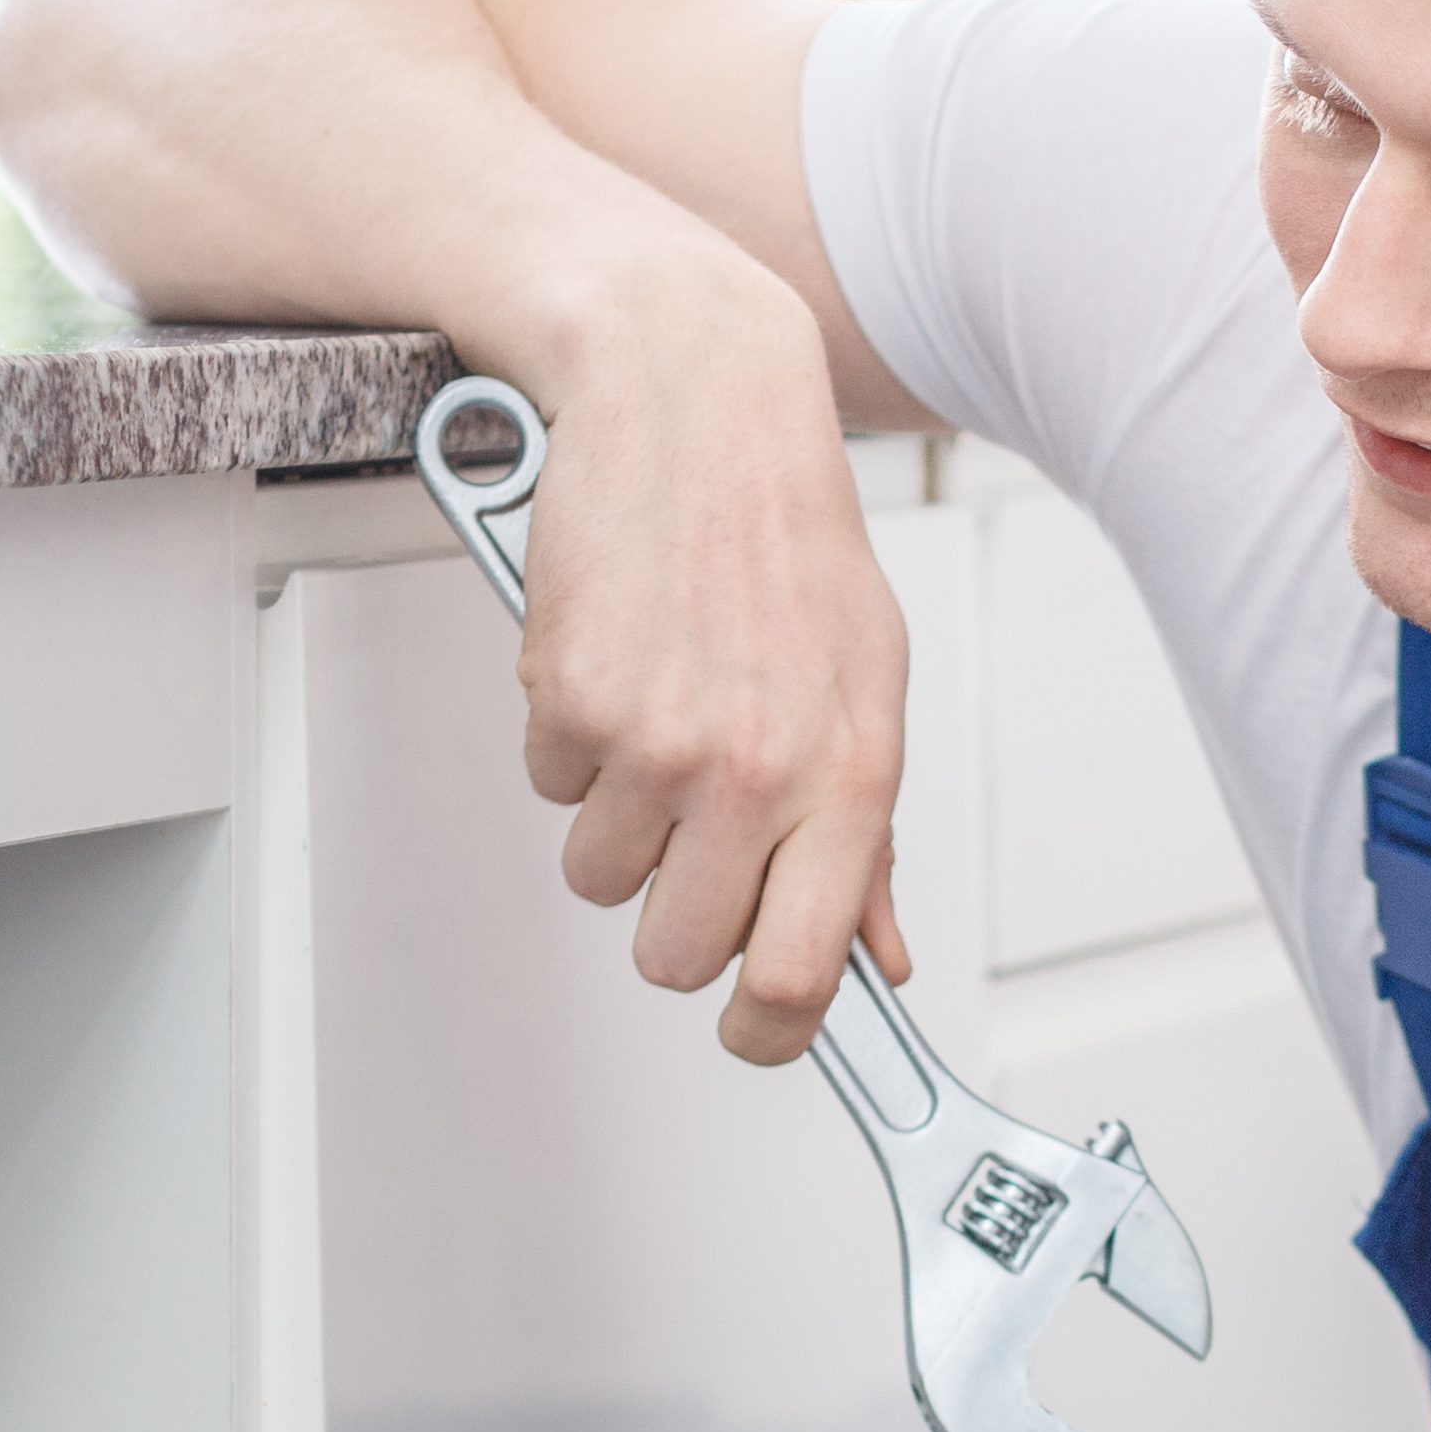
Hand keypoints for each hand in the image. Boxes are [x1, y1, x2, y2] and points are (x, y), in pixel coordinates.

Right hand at [496, 277, 915, 1065]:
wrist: (694, 397)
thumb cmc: (785, 534)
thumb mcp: (867, 681)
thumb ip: (869, 836)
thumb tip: (879, 958)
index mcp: (850, 775)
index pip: (804, 977)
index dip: (765, 1033)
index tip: (750, 1032)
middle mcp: (757, 769)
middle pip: (679, 955)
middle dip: (668, 918)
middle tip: (683, 840)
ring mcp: (658, 740)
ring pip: (601, 875)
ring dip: (616, 817)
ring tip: (656, 711)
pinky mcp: (572, 699)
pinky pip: (551, 784)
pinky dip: (569, 737)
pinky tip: (614, 658)